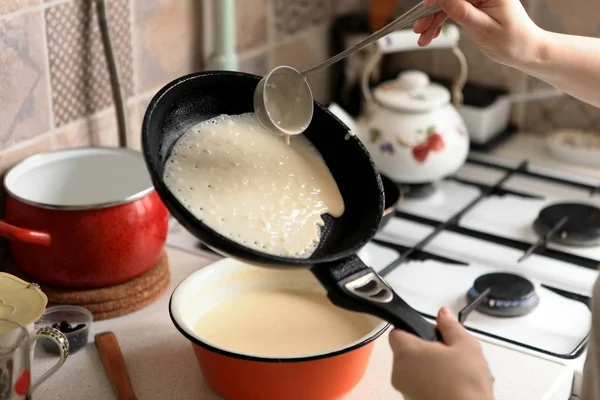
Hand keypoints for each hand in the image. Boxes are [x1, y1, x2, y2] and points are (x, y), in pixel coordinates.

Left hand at [389, 307, 493, 399]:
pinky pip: (419, 386)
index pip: (397, 332)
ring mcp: (404, 390)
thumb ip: (450, 326)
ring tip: (455, 372)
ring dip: (429, 368)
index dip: (413, 330)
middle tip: (449, 353)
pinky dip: (432, 383)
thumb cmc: (466, 382)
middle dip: (426, 350)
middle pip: (406, 352)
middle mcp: (398, 371)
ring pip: (413, 371)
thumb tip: (442, 313)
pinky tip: (452, 386)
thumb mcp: (465, 346)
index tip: (431, 334)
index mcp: (406, 351)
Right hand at [413, 0, 543, 67]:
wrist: (525, 50)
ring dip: (433, 19)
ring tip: (424, 37)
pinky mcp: (474, 4)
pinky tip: (433, 33)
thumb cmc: (512, 42)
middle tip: (420, 28)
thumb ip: (461, 11)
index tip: (425, 8)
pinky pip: (452, 8)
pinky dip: (441, 21)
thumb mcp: (483, 29)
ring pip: (447, 3)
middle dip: (432, 11)